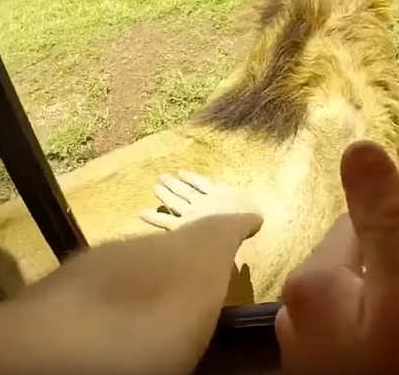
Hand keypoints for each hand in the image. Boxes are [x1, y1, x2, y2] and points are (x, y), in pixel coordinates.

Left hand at [139, 170, 261, 235]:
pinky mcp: (182, 225)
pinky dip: (154, 216)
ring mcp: (190, 212)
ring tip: (155, 187)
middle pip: (185, 191)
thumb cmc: (244, 220)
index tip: (182, 173)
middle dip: (174, 184)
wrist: (232, 225)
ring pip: (175, 201)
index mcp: (218, 196)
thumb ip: (250, 216)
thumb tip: (257, 217)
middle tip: (162, 177)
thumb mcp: (252, 216)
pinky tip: (141, 212)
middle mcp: (202, 201)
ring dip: (165, 194)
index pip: (202, 184)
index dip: (192, 178)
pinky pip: (165, 220)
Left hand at [275, 141, 398, 374]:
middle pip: (359, 268)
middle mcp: (297, 305)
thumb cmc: (393, 371)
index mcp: (312, 280)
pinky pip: (353, 336)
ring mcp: (304, 341)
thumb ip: (383, 224)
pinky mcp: (316, 367)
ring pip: (360, 305)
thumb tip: (360, 147)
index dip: (396, 240)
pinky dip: (384, 339)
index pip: (356, 227)